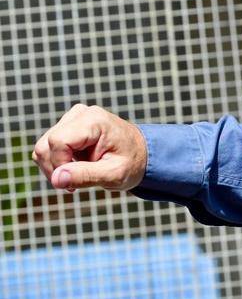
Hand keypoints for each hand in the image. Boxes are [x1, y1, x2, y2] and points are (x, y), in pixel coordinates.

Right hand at [32, 104, 147, 191]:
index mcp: (95, 121)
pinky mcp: (68, 126)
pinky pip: (47, 147)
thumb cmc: (131, 163)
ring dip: (56, 167)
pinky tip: (76, 168)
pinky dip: (57, 162)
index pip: (58, 141)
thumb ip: (86, 176)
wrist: (141, 154)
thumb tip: (57, 179)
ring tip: (79, 175)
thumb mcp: (114, 174)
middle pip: (46, 145)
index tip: (75, 181)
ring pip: (42, 147)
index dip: (60, 164)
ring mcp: (73, 118)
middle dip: (55, 169)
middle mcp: (81, 114)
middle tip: (76, 184)